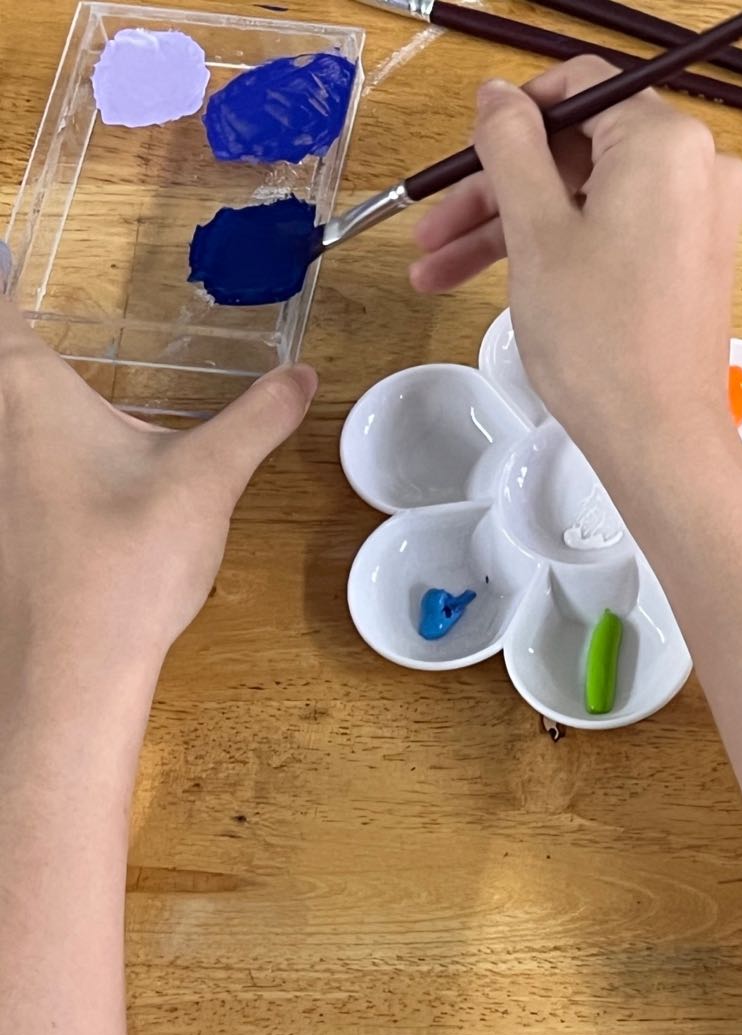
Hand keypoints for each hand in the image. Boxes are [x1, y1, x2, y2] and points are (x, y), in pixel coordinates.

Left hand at [0, 297, 315, 666]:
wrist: (65, 667)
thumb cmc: (124, 563)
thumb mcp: (207, 479)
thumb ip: (257, 419)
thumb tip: (301, 378)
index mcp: (24, 390)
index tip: (7, 249)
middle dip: (16, 344)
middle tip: (29, 311)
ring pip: (1, 420)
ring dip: (21, 403)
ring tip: (52, 389)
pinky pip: (5, 471)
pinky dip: (21, 457)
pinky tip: (59, 475)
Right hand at [409, 57, 741, 467]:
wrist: (658, 433)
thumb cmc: (601, 337)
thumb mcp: (535, 229)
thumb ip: (511, 146)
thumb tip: (498, 96)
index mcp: (666, 142)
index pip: (581, 86)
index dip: (514, 113)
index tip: (468, 152)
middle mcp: (698, 166)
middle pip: (579, 146)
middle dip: (498, 185)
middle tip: (437, 223)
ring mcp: (699, 214)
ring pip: (588, 193)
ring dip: (512, 224)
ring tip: (436, 267)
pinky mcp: (691, 255)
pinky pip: (614, 226)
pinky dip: (557, 245)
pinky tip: (485, 276)